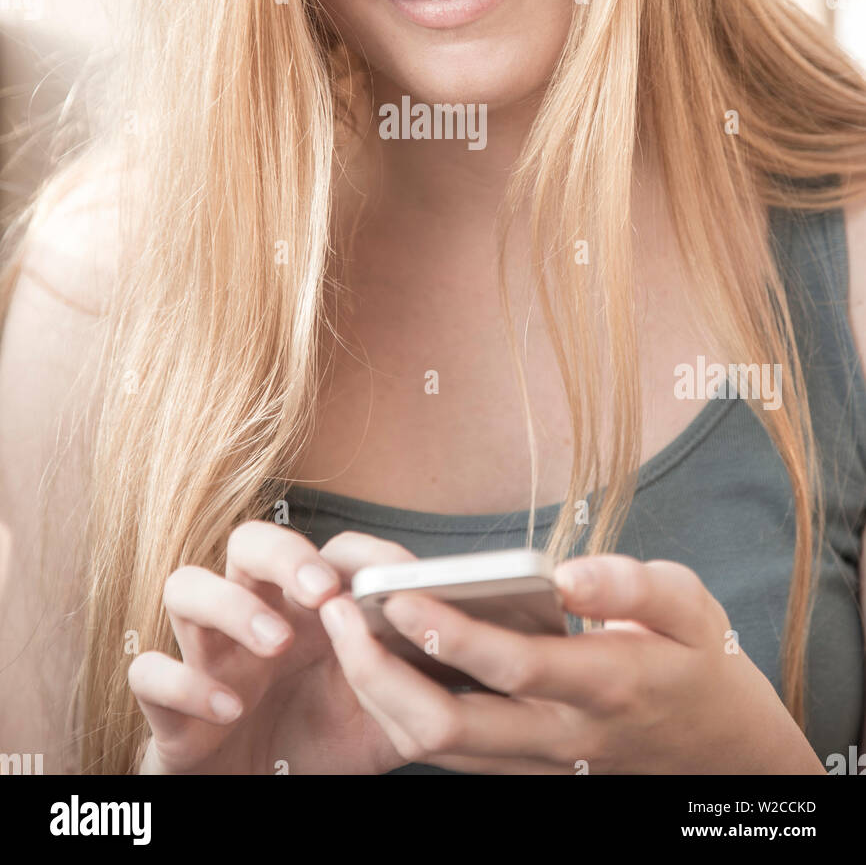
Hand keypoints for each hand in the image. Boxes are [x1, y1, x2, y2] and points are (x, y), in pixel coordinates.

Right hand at [130, 523, 421, 774]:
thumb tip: (467, 642)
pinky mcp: (167, 705)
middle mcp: (251, 617)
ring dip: (229, 606)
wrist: (262, 797)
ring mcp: (206, 655)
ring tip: (276, 643)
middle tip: (321, 591)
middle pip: (246, 541)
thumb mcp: (383, 717)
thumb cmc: (320, 741)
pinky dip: (185, 684)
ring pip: (184, 586)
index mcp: (305, 609)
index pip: (325, 549)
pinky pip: (149, 671)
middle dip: (284, 554)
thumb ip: (416, 679)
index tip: (396, 579)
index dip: (358, 552)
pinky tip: (230, 708)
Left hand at [318, 554, 826, 774]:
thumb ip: (631, 583)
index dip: (451, 634)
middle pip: (451, 725)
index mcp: (608, 683)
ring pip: (436, 748)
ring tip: (341, 627)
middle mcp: (563, 734)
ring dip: (377, 693)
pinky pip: (447, 752)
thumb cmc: (699, 661)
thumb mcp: (690, 606)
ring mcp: (538, 760)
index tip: (398, 592)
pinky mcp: (522, 767)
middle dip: (379, 672)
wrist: (720, 753)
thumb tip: (567, 571)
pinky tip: (373, 659)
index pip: (514, 667)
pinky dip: (399, 711)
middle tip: (338, 611)